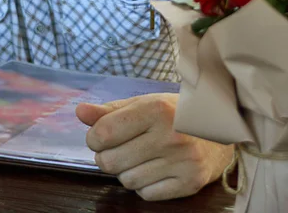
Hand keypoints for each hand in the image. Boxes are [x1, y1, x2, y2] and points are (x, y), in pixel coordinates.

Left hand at [76, 93, 233, 200]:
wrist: (219, 127)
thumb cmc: (172, 112)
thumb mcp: (141, 103)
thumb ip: (108, 110)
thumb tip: (79, 112)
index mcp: (154, 110)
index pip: (103, 133)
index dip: (93, 138)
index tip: (99, 137)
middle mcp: (170, 135)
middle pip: (111, 161)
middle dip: (105, 157)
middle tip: (116, 149)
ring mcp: (182, 161)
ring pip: (127, 181)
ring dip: (125, 171)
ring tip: (137, 157)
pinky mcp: (191, 183)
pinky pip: (146, 195)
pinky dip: (143, 185)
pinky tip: (153, 169)